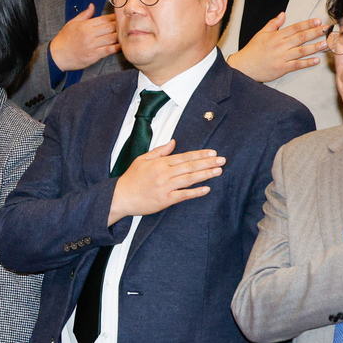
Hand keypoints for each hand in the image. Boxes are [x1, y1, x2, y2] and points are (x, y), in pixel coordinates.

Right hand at [48, 3, 118, 71]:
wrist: (57, 55)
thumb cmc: (64, 39)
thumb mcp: (72, 23)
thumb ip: (84, 15)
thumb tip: (92, 6)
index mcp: (85, 25)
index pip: (104, 19)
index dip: (114, 17)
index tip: (119, 17)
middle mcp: (89, 34)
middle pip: (110, 27)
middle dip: (119, 26)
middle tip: (126, 25)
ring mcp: (92, 45)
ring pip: (111, 38)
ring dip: (120, 36)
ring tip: (125, 34)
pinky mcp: (94, 55)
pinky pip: (108, 50)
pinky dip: (116, 47)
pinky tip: (121, 45)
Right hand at [109, 140, 223, 225]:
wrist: (120, 197)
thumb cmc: (131, 179)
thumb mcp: (142, 159)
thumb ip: (159, 151)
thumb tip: (173, 143)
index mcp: (160, 163)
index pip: (185, 156)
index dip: (200, 154)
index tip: (212, 152)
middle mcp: (164, 174)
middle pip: (190, 166)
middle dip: (208, 163)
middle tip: (222, 160)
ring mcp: (165, 187)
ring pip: (189, 179)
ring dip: (206, 175)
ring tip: (218, 171)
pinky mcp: (165, 200)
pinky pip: (183, 195)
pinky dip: (195, 192)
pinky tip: (206, 189)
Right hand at [227, 12, 326, 82]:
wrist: (244, 67)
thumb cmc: (252, 51)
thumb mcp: (261, 34)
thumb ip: (273, 24)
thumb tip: (282, 15)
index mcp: (276, 36)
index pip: (295, 28)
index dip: (308, 24)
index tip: (318, 21)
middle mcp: (281, 45)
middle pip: (302, 37)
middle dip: (316, 32)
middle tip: (327, 30)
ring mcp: (282, 57)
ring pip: (302, 51)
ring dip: (315, 47)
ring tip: (326, 43)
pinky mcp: (283, 68)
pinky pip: (298, 64)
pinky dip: (307, 63)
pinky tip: (316, 60)